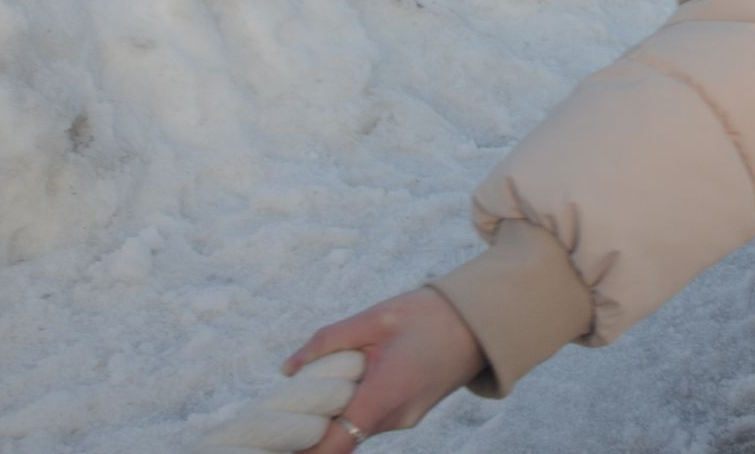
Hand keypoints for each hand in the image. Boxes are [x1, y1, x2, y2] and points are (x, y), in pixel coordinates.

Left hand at [283, 288, 486, 452]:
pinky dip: (357, 400)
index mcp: (383, 397)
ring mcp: (405, 418)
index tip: (271, 444)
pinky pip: (372, 414)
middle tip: (294, 390)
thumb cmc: (430, 315)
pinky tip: (362, 369)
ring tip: (339, 367)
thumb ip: (329, 341)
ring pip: (355, 424)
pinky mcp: (411, 411)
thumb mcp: (376, 317)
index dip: (298, 451)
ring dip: (337, 405)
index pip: (331, 446)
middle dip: (313, 419)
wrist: (482, 321)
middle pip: (338, 435)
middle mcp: (395, 418)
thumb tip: (289, 369)